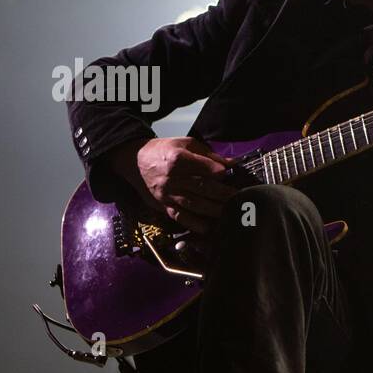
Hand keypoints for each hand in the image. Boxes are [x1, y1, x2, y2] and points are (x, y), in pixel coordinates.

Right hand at [108, 137, 235, 233]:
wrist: (134, 161)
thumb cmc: (163, 150)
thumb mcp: (185, 144)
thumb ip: (208, 154)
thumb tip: (231, 164)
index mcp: (178, 159)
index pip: (203, 167)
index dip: (218, 172)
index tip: (229, 174)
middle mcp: (173, 178)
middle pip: (202, 187)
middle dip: (222, 193)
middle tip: (238, 197)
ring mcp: (168, 193)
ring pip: (194, 204)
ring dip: (213, 209)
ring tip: (229, 211)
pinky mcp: (163, 205)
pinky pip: (180, 217)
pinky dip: (194, 223)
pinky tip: (207, 227)